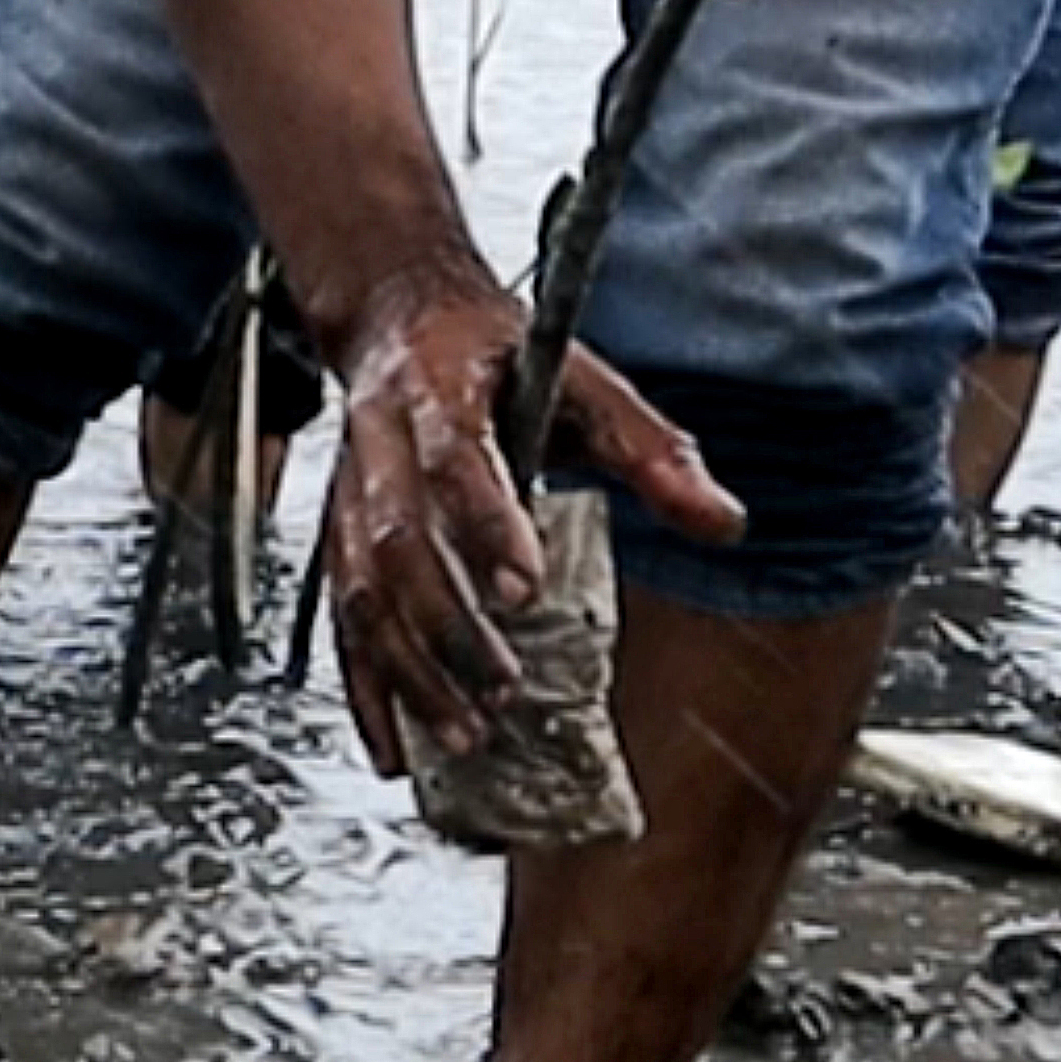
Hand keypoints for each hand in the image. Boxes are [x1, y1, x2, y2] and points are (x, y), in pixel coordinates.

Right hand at [314, 278, 748, 778]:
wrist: (393, 317)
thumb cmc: (490, 352)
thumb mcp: (581, 379)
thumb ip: (652, 451)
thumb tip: (722, 521)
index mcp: (439, 394)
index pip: (455, 463)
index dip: (486, 528)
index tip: (525, 590)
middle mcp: (381, 446)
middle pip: (397, 544)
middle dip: (446, 626)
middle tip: (501, 687)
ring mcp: (350, 495)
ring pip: (359, 590)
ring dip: (407, 668)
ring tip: (462, 730)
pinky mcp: (338, 535)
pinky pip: (340, 617)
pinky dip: (364, 687)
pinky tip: (393, 745)